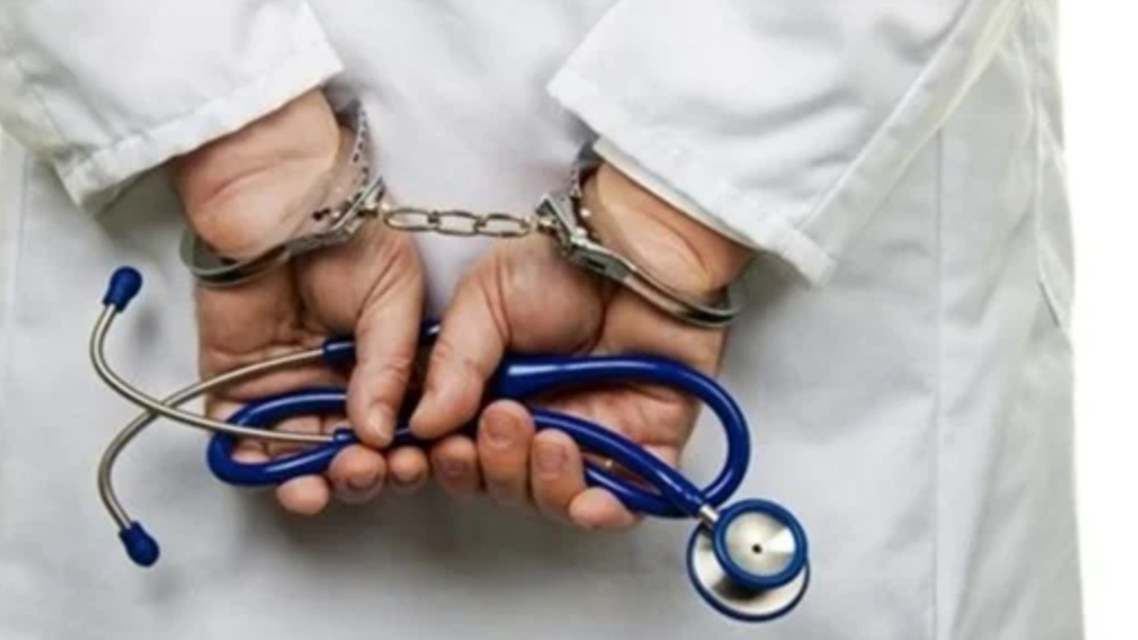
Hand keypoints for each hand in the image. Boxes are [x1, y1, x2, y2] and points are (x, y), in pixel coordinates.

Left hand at [168, 91, 429, 514]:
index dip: (403, 454)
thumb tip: (378, 432)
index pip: (396, 430)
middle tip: (364, 471)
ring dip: (311, 480)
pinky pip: (240, 435)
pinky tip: (274, 474)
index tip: (407, 463)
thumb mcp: (397, 298)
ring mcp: (287, 387)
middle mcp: (337, 386)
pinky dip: (252, 462)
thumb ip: (391, 366)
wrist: (285, 198)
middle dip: (359, 474)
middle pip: (349, 453)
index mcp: (384, 370)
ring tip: (321, 485)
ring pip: (298, 455)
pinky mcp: (237, 383)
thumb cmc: (353, 234)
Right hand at [410, 163, 751, 528]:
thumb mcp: (486, 299)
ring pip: (555, 499)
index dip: (450, 463)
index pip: (463, 453)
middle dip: (495, 468)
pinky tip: (590, 499)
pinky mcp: (646, 444)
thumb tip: (424, 423)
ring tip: (549, 437)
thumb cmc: (564, 263)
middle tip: (502, 422)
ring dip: (542, 482)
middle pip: (504, 485)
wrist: (638, 250)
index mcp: (496, 392)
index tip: (442, 449)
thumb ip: (455, 362)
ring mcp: (593, 435)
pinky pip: (627, 501)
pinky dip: (605, 512)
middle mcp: (541, 421)